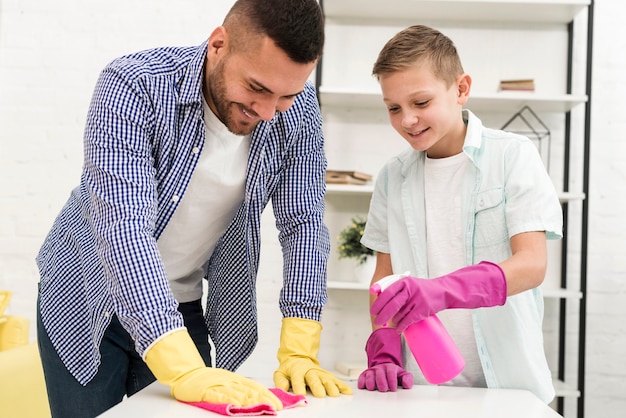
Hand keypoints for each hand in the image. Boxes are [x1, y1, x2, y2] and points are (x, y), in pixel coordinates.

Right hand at [145, 329, 280, 408]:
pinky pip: (219, 396)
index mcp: (235, 379)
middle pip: (250, 391)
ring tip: (263, 407)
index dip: (268, 395)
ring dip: (251, 402)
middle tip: (277, 407)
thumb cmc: (207, 380)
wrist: (186, 373)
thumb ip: (240, 389)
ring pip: (238, 394)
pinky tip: (236, 405)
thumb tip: (256, 397)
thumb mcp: (226, 382)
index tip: (279, 403)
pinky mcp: (207, 390)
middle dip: (265, 400)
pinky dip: (229, 401)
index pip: (255, 387)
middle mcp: (230, 381)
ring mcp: (219, 385)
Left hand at [273, 317, 352, 396]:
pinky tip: (347, 392)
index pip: (297, 378)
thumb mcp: (281, 373)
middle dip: (317, 386)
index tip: (300, 395)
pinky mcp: (327, 375)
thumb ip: (281, 381)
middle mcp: (310, 371)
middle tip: (320, 394)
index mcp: (297, 370)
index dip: (299, 386)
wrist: (299, 358)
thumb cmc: (290, 369)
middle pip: (314, 379)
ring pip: (326, 379)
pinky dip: (342, 386)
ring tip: (334, 394)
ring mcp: (320, 373)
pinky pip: (336, 380)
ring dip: (331, 386)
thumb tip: (283, 389)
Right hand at [358, 328, 412, 391]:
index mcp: (390, 367)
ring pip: (369, 375)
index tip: (393, 389)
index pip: (391, 371)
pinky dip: (361, 382)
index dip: (392, 380)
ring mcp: (372, 371)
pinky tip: (363, 386)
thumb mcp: (403, 375)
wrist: (385, 371)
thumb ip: (407, 379)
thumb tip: (406, 384)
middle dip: (381, 381)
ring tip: (372, 388)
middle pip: (379, 373)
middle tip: (383, 389)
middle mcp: (380, 368)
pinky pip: (361, 377)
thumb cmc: (394, 375)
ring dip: (370, 381)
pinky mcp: (364, 375)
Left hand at [371, 261, 506, 331]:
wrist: (444, 291)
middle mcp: (410, 289)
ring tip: (392, 323)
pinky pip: (408, 320)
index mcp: (404, 281)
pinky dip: (402, 326)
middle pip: (392, 304)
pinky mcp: (423, 309)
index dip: (379, 302)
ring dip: (394, 321)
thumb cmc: (422, 289)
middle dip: (383, 315)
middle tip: (377, 321)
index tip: (373, 310)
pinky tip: (398, 329)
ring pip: (400, 313)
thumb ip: (396, 290)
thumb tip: (378, 300)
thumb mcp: (409, 284)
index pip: (387, 292)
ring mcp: (418, 299)